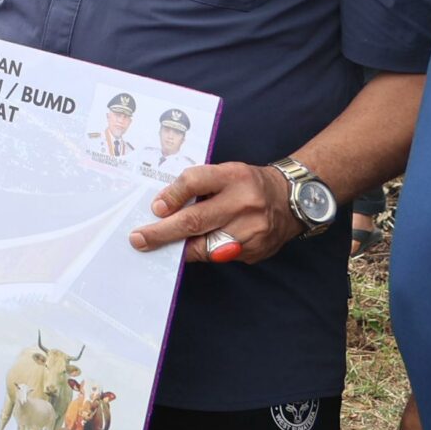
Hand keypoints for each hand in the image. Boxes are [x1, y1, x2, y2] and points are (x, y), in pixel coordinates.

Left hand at [128, 162, 296, 263]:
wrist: (291, 200)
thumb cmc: (247, 184)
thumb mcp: (225, 173)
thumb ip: (196, 186)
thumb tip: (162, 208)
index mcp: (233, 176)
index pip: (193, 182)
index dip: (170, 196)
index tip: (154, 209)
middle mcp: (244, 203)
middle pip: (194, 220)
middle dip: (162, 233)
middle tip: (139, 239)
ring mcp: (252, 230)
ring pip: (205, 246)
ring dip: (181, 248)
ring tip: (164, 246)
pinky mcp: (256, 250)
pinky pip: (220, 256)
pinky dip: (204, 252)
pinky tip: (197, 246)